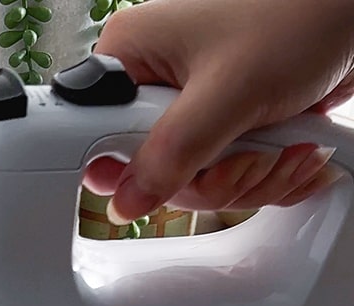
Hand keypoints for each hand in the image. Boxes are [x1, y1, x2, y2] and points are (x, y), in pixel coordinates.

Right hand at [81, 0, 353, 223]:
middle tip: (243, 155)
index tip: (159, 177)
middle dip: (210, 178)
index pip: (88, 134)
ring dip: (249, 179)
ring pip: (191, 181)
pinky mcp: (224, 125)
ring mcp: (190, 107)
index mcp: (130, 57)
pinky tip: (292, 150)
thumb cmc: (303, 17)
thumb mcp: (231, 90)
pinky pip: (225, 177)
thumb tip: (127, 201)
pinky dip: (266, 175)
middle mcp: (154, 83)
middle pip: (148, 171)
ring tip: (283, 146)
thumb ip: (172, 151)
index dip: (122, 168)